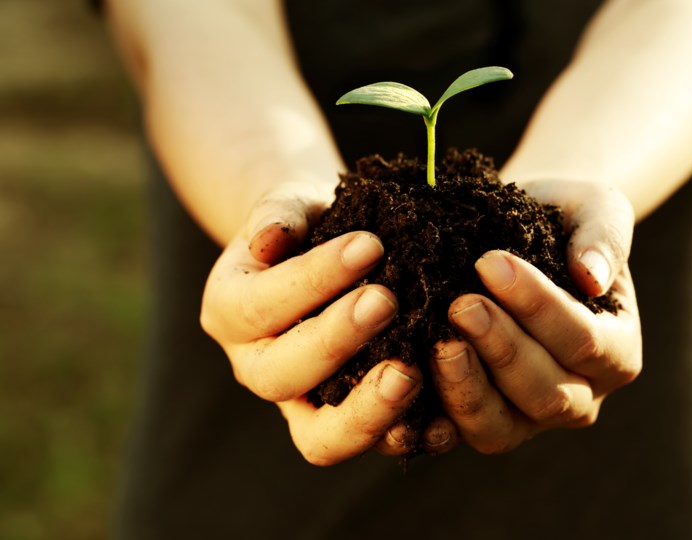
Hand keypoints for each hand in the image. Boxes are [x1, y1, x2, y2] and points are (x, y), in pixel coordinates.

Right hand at [200, 184, 456, 464]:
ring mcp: (302, 405)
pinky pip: (374, 444)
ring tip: (411, 372)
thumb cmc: (308, 225)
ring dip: (369, 409)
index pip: (262, 306)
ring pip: (321, 436)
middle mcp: (257, 367)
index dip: (313, 279)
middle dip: (336, 340)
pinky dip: (411, 435)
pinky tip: (445, 417)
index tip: (370, 244)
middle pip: (282, 375)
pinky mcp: (350, 424)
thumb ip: (277, 216)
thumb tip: (269, 238)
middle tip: (387, 301)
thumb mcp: (288, 206)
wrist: (326, 250)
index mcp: (230, 313)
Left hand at [431, 181, 641, 453]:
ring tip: (436, 342)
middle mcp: (580, 396)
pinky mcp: (478, 422)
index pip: (584, 340)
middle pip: (546, 394)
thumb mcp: (595, 208)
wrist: (516, 232)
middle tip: (459, 304)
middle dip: (500, 349)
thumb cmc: (563, 217)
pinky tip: (400, 381)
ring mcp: (527, 419)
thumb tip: (591, 276)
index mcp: (616, 352)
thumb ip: (603, 237)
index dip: (539, 307)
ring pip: (499, 428)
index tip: (490, 263)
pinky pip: (453, 434)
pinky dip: (428, 418)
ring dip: (465, 388)